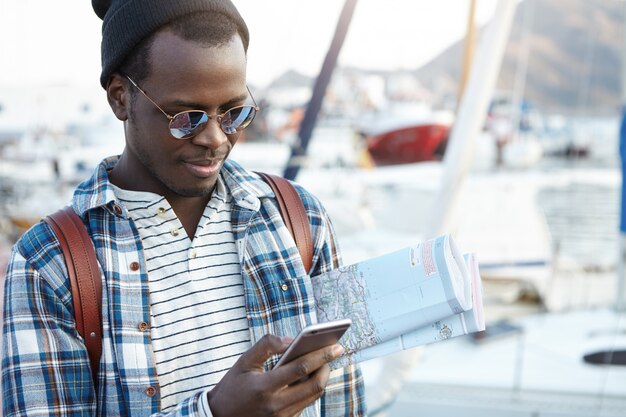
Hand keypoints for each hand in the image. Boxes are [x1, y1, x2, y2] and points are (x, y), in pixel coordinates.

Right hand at [208, 334, 343, 416]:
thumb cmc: (233, 386)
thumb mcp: (244, 361)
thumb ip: (267, 345)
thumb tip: (292, 340)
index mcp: (264, 387)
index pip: (301, 368)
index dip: (321, 356)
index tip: (336, 346)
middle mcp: (276, 405)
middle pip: (315, 385)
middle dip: (328, 367)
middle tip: (334, 352)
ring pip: (313, 396)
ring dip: (322, 377)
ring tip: (325, 361)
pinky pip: (306, 404)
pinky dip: (311, 388)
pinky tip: (312, 375)